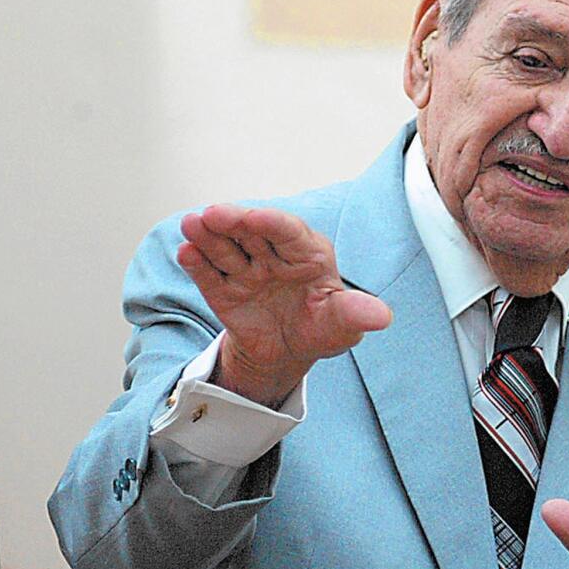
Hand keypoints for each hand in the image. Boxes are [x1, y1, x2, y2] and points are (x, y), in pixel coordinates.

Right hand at [177, 204, 391, 406]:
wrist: (289, 353)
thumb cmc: (322, 329)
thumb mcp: (342, 326)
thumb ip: (355, 315)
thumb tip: (383, 317)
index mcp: (308, 253)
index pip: (289, 232)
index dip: (271, 222)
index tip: (255, 217)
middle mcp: (274, 255)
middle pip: (252, 234)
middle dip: (233, 222)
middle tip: (213, 215)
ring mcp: (247, 270)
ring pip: (226, 249)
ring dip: (208, 236)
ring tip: (191, 226)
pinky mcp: (223, 290)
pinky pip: (208, 274)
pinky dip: (196, 264)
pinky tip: (186, 252)